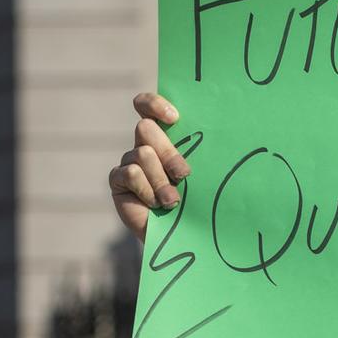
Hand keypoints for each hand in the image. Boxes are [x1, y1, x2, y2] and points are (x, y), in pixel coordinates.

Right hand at [109, 93, 190, 243]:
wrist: (182, 234)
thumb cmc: (198, 201)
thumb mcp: (202, 175)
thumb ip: (200, 154)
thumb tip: (219, 132)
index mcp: (165, 136)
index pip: (148, 105)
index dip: (155, 104)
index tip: (174, 118)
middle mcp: (144, 144)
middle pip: (146, 128)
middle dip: (168, 152)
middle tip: (183, 175)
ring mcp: (129, 160)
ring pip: (142, 154)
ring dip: (161, 181)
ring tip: (172, 201)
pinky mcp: (117, 179)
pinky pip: (131, 173)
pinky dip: (147, 190)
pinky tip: (154, 205)